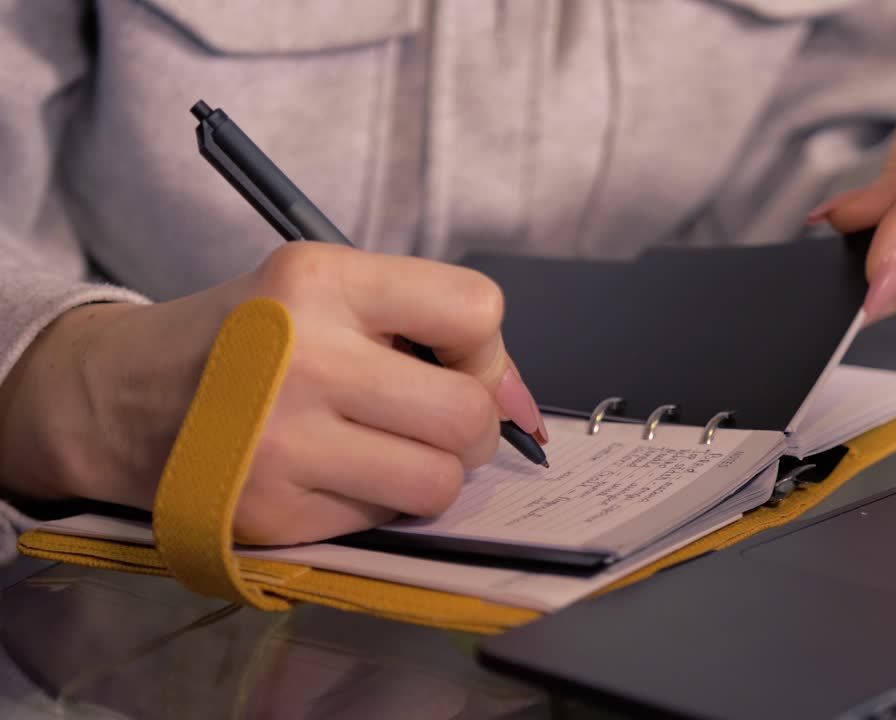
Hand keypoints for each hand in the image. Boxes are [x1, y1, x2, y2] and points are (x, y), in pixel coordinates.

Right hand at [0, 243, 547, 543]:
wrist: (124, 396)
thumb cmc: (249, 337)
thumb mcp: (327, 288)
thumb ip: (430, 324)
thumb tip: (523, 405)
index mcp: (319, 280)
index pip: (476, 309)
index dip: (485, 346)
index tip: (457, 358)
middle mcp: (300, 359)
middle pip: (468, 415)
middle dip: (473, 424)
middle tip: (435, 417)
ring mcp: (282, 445)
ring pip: (441, 483)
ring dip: (434, 472)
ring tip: (388, 447)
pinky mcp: (273, 515)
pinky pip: (386, 522)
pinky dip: (379, 501)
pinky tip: (335, 472)